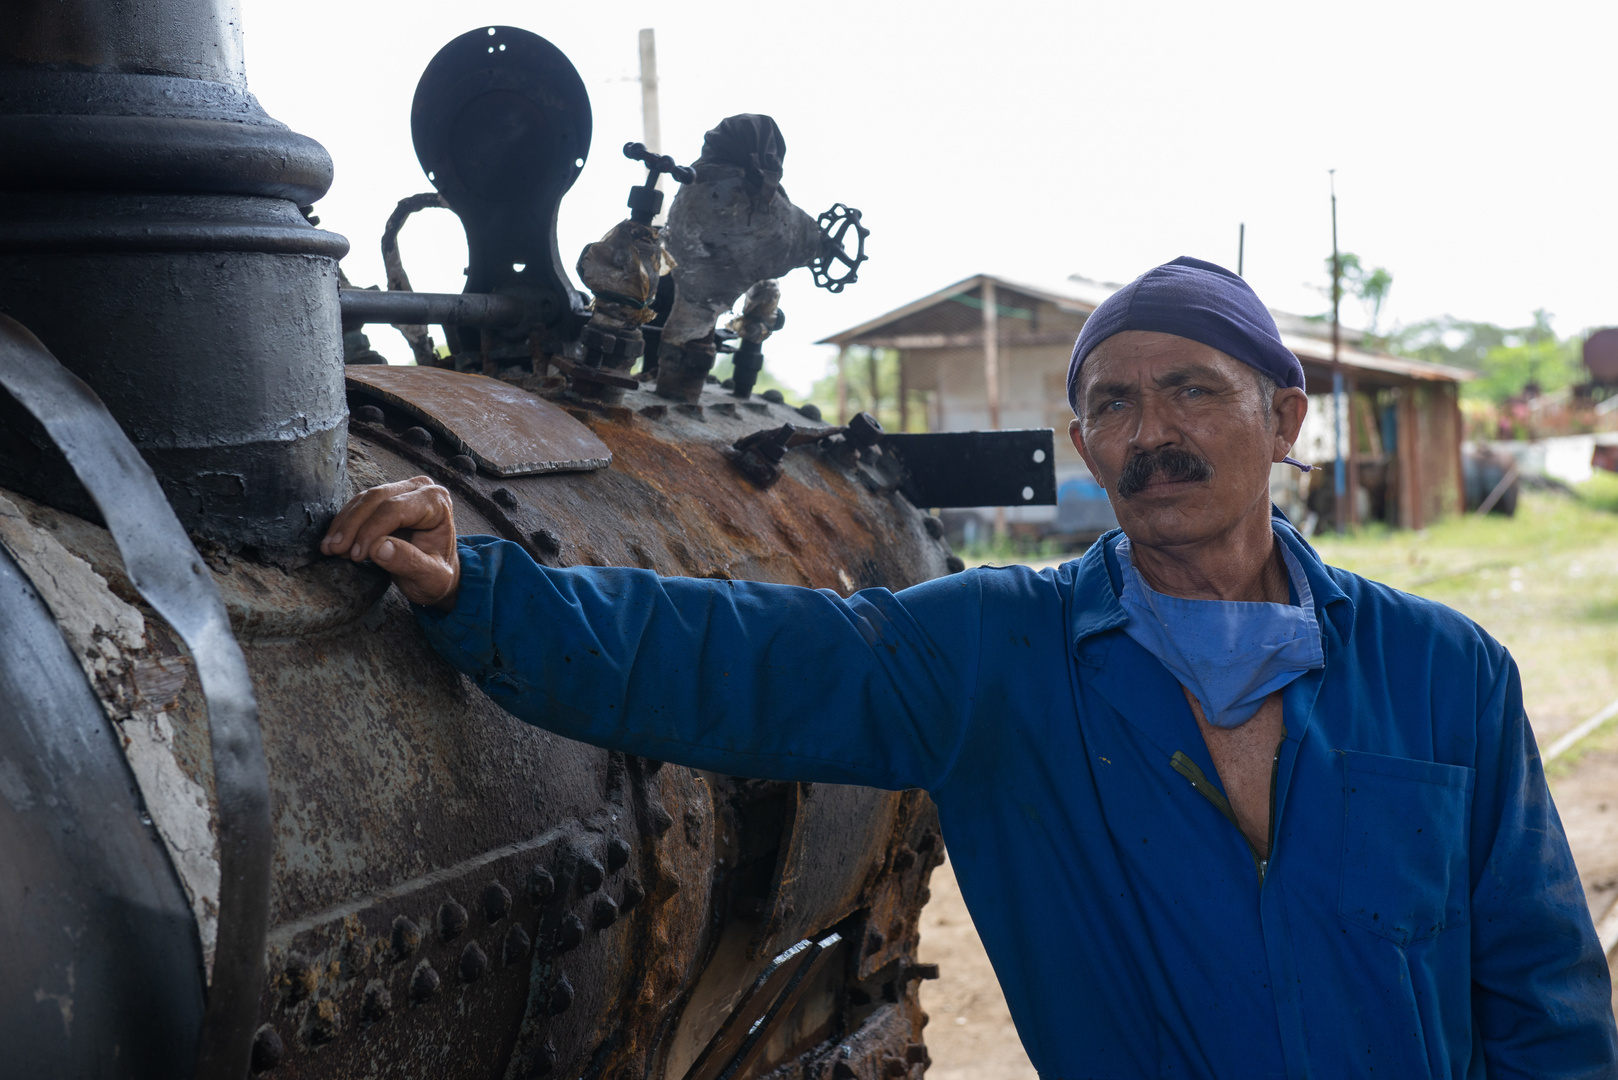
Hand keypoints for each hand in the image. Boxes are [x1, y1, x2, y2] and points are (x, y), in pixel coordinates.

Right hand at [320, 477, 460, 610]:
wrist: (434, 575)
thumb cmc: (437, 575)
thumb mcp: (432, 578)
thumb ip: (410, 563)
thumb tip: (378, 548)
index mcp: (437, 502)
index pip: (396, 508)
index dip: (372, 530)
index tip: (356, 554)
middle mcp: (419, 489)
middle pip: (377, 499)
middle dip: (353, 526)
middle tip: (335, 550)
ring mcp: (400, 490)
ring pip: (363, 500)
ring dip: (343, 524)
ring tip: (330, 549)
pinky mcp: (384, 499)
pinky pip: (358, 505)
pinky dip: (343, 524)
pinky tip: (333, 542)